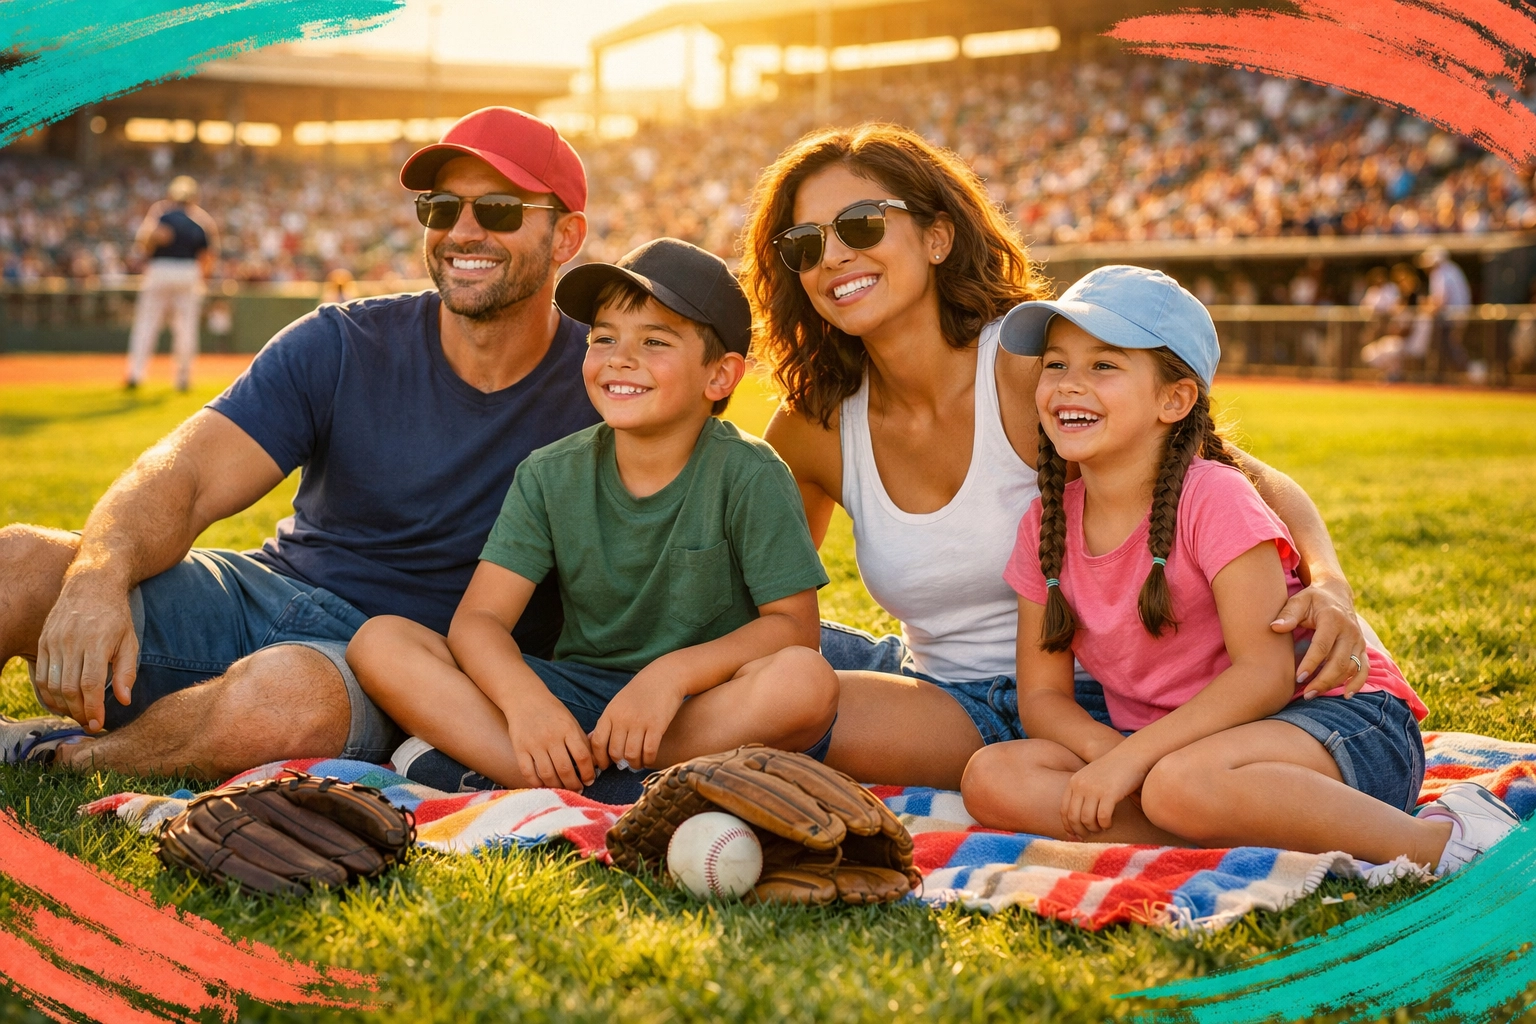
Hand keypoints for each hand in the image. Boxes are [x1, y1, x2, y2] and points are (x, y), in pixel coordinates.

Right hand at [33, 574, 138, 731]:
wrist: (92, 585)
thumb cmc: (116, 616)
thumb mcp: (130, 641)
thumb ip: (127, 672)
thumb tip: (123, 701)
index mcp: (97, 642)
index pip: (91, 684)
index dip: (93, 708)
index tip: (97, 723)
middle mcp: (72, 642)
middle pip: (69, 687)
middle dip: (78, 711)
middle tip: (88, 722)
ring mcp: (54, 641)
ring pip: (52, 684)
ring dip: (63, 706)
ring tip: (76, 714)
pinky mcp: (43, 641)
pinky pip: (41, 675)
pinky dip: (48, 694)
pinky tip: (60, 702)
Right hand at [507, 699, 594, 790]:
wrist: (525, 699)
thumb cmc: (552, 712)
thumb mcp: (571, 722)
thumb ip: (581, 741)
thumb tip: (594, 765)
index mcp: (568, 729)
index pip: (582, 756)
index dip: (588, 773)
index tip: (590, 780)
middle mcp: (551, 737)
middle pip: (565, 769)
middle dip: (574, 784)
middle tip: (577, 789)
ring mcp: (534, 744)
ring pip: (547, 774)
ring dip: (557, 787)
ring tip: (563, 789)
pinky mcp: (519, 749)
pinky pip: (528, 773)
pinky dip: (537, 783)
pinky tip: (544, 785)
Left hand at [588, 666, 685, 771]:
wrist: (664, 676)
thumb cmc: (640, 692)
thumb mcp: (618, 704)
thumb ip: (608, 723)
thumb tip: (594, 744)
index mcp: (610, 713)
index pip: (598, 742)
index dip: (599, 759)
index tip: (605, 765)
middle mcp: (623, 719)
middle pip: (615, 752)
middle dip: (620, 763)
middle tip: (626, 764)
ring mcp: (640, 722)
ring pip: (632, 755)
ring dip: (635, 764)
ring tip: (638, 763)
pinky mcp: (657, 726)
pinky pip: (649, 751)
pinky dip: (648, 760)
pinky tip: (649, 759)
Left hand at [1061, 754, 1146, 838]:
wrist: (1132, 755)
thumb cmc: (1114, 770)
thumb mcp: (1092, 778)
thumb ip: (1083, 793)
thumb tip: (1079, 819)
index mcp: (1074, 782)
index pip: (1064, 810)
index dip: (1068, 826)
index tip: (1074, 835)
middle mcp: (1081, 785)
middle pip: (1073, 817)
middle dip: (1080, 831)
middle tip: (1089, 836)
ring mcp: (1094, 789)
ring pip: (1087, 819)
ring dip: (1094, 828)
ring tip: (1101, 828)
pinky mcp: (1109, 793)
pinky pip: (1102, 817)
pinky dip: (1105, 824)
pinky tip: (1109, 823)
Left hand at [1270, 578, 1369, 697]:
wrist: (1336, 594)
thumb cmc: (1312, 599)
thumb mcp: (1299, 600)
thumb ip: (1288, 614)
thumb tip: (1275, 627)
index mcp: (1332, 619)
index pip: (1322, 646)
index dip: (1311, 663)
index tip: (1298, 678)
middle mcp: (1349, 631)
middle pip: (1339, 661)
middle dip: (1323, 680)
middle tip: (1306, 694)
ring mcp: (1358, 640)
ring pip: (1351, 668)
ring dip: (1335, 684)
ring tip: (1314, 694)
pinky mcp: (1362, 648)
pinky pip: (1364, 668)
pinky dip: (1357, 683)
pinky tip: (1346, 695)